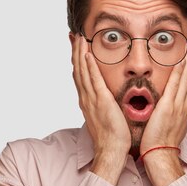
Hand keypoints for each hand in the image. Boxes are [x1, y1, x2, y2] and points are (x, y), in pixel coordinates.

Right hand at [72, 35, 129, 182]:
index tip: (78, 46)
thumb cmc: (112, 137)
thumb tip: (107, 99)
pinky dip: (89, 66)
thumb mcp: (106, 117)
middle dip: (76, 51)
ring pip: (82, 71)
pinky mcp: (100, 101)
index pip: (80, 75)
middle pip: (77, 69)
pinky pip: (93, 80)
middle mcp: (86, 98)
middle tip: (74, 35)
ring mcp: (91, 99)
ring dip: (80, 53)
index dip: (78, 59)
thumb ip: (105, 105)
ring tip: (80, 38)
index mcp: (88, 101)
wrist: (111, 150)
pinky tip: (89, 54)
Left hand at [140, 38, 186, 185]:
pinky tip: (182, 58)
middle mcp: (186, 103)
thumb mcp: (167, 121)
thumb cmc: (160, 141)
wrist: (160, 154)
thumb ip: (167, 109)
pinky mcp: (171, 107)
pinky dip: (181, 71)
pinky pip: (177, 84)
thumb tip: (163, 103)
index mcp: (185, 106)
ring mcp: (180, 104)